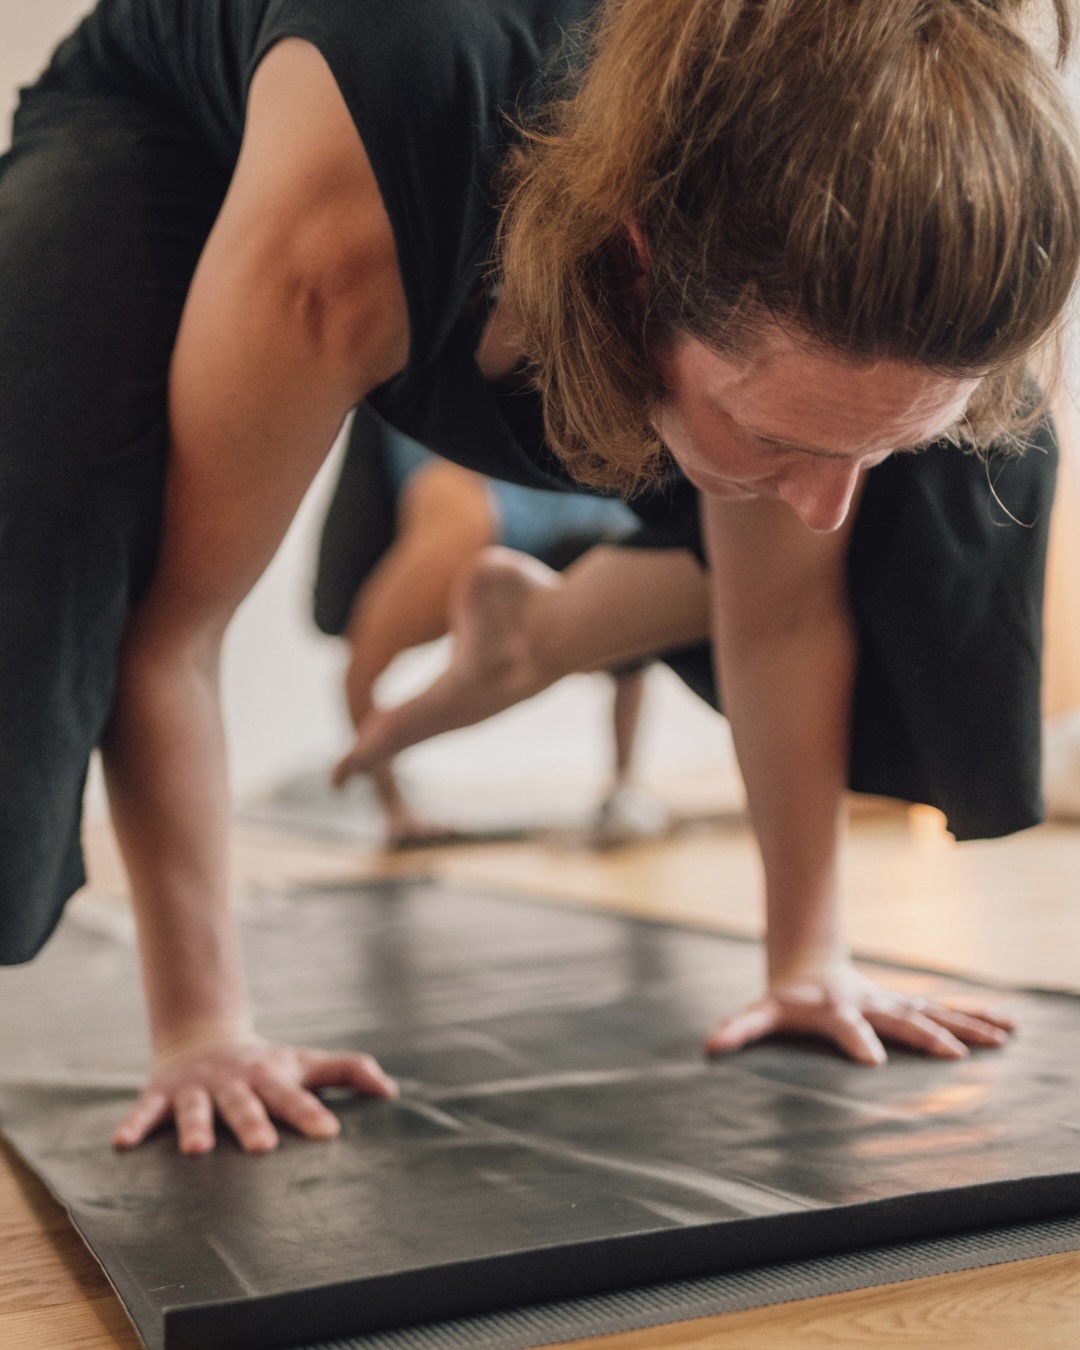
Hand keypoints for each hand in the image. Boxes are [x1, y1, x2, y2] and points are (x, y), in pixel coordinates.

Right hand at [113, 1038, 397, 1153]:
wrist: (205, 1040)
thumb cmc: (266, 1065)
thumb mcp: (304, 1063)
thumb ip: (347, 1072)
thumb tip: (392, 1091)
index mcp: (270, 1077)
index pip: (294, 1097)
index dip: (311, 1113)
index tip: (330, 1134)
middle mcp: (234, 1082)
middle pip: (246, 1105)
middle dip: (253, 1124)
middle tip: (262, 1148)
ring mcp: (197, 1089)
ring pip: (197, 1110)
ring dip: (196, 1127)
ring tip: (197, 1150)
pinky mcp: (162, 1096)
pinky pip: (146, 1112)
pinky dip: (135, 1125)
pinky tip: (123, 1143)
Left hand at [706, 964, 1014, 1064]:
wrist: (809, 964)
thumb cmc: (786, 998)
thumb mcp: (761, 1012)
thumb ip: (739, 1028)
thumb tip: (709, 1048)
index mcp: (835, 1009)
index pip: (846, 1026)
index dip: (857, 1041)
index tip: (873, 1063)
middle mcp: (870, 1003)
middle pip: (901, 1018)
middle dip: (927, 1035)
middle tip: (955, 1055)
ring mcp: (893, 1002)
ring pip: (933, 1012)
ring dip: (966, 1024)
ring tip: (1001, 1037)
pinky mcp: (907, 1005)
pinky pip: (945, 1010)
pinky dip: (976, 1017)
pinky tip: (1008, 1026)